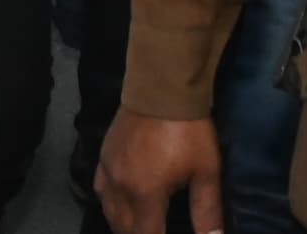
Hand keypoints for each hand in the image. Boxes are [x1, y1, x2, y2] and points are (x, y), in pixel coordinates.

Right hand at [98, 113, 225, 233]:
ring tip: (140, 230)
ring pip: (109, 212)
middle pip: (124, 229)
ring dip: (124, 227)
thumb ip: (207, 211)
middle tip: (157, 231)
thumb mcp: (206, 172)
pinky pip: (100, 190)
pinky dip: (110, 205)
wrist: (162, 88)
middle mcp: (120, 186)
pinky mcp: (103, 156)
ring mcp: (108, 170)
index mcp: (146, 194)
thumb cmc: (188, 131)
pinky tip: (120, 205)